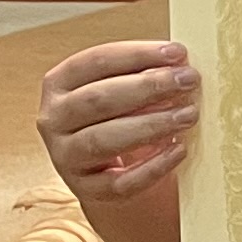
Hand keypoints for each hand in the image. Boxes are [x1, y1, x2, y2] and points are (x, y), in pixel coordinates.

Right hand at [39, 39, 195, 206]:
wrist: (116, 171)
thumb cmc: (124, 116)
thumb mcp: (126, 90)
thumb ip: (144, 74)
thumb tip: (179, 64)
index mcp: (59, 84)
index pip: (94, 62)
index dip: (136, 55)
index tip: (178, 52)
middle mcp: (54, 119)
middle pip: (97, 99)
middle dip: (147, 88)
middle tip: (188, 81)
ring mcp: (65, 157)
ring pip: (102, 140)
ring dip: (150, 125)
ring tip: (188, 115)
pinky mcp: (86, 189)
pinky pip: (119, 182)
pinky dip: (152, 167)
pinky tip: (179, 150)